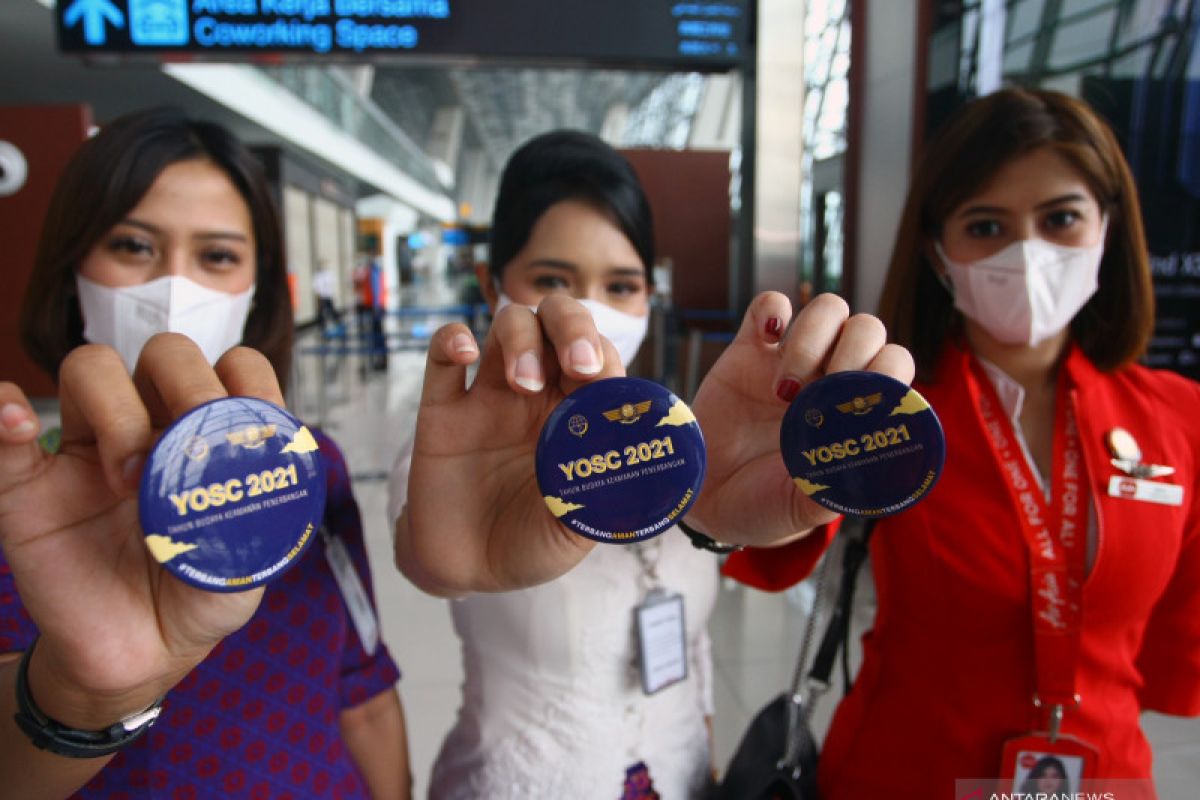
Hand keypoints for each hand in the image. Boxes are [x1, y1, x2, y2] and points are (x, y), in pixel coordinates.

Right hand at [0, 334, 280, 728]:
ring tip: (129, 479)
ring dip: (116, 409)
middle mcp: (155, 428)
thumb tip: (253, 494)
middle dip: (186, 383)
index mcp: (211, 438)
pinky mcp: (29, 486)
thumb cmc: (197, 595)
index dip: (246, 378)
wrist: (142, 655)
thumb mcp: (246, 567)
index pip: (233, 367)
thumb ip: (257, 527)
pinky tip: (16, 421)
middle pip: (166, 354)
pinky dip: (3, 413)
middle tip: (189, 448)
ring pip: (93, 370)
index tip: (250, 419)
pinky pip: (4, 436)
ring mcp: (90, 450)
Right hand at [399, 295, 623, 594]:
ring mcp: (488, 397)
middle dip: (571, 326)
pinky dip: (452, 339)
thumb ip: (605, 494)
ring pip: (508, 326)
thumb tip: (644, 470)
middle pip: (557, 321)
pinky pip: (442, 357)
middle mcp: (537, 394)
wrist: (468, 572)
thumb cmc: (530, 545)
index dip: (605, 356)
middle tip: (578, 363)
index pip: (599, 357)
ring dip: (522, 338)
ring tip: (524, 380)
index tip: (604, 381)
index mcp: (577, 414)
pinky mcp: (441, 411)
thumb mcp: (579, 527)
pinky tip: (466, 350)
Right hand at [687, 292, 913, 546]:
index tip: (853, 407)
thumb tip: (864, 469)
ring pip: (828, 309)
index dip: (884, 374)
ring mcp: (792, 360)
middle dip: (851, 352)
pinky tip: (765, 340)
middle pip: (867, 329)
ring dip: (812, 338)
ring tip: (784, 388)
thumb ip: (835, 488)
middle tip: (819, 395)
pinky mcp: (750, 348)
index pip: (895, 366)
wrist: (705, 499)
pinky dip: (773, 309)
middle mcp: (832, 379)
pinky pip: (771, 304)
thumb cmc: (765, 505)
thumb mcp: (804, 508)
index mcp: (857, 411)